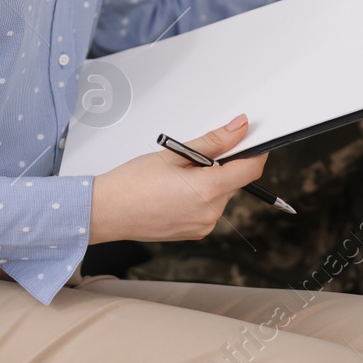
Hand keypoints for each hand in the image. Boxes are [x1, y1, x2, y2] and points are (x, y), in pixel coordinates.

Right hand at [87, 114, 267, 243]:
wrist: (107, 211)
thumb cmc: (133, 183)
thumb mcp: (175, 153)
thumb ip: (213, 142)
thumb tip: (238, 129)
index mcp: (207, 191)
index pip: (250, 170)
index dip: (255, 152)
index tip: (252, 140)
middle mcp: (210, 213)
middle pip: (234, 181)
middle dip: (221, 166)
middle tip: (191, 158)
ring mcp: (203, 226)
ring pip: (221, 195)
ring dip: (209, 182)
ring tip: (177, 178)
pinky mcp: (195, 233)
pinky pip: (209, 209)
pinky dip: (200, 197)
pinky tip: (176, 192)